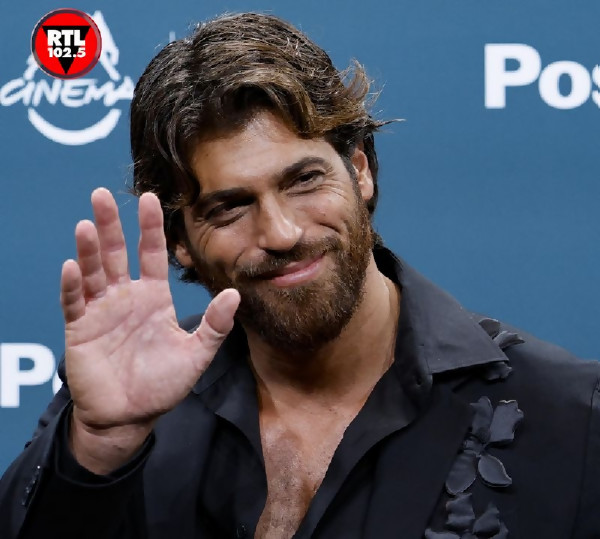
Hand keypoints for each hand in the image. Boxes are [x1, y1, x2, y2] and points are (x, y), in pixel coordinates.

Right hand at [60, 188, 239, 472]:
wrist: (130, 417)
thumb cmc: (162, 385)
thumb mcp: (196, 354)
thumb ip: (215, 326)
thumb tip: (234, 294)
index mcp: (154, 298)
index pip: (151, 254)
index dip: (150, 228)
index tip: (150, 199)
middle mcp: (126, 298)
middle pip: (117, 253)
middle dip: (110, 225)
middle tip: (103, 194)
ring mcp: (101, 311)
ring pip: (93, 272)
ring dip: (89, 249)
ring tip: (87, 224)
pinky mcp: (80, 329)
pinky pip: (74, 302)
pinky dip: (73, 285)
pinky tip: (73, 266)